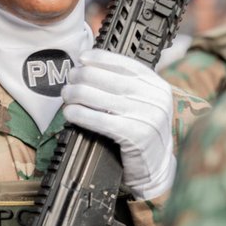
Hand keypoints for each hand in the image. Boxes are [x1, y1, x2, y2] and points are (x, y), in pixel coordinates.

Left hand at [62, 48, 176, 199]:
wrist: (156, 167)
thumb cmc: (142, 132)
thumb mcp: (143, 104)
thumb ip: (125, 86)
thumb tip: (89, 66)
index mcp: (158, 86)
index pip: (127, 64)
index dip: (102, 58)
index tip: (82, 58)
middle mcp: (157, 99)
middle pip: (112, 79)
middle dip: (85, 76)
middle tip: (69, 79)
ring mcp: (149, 118)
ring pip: (104, 98)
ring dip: (78, 94)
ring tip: (66, 95)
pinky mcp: (137, 136)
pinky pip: (102, 121)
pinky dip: (82, 115)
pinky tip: (70, 113)